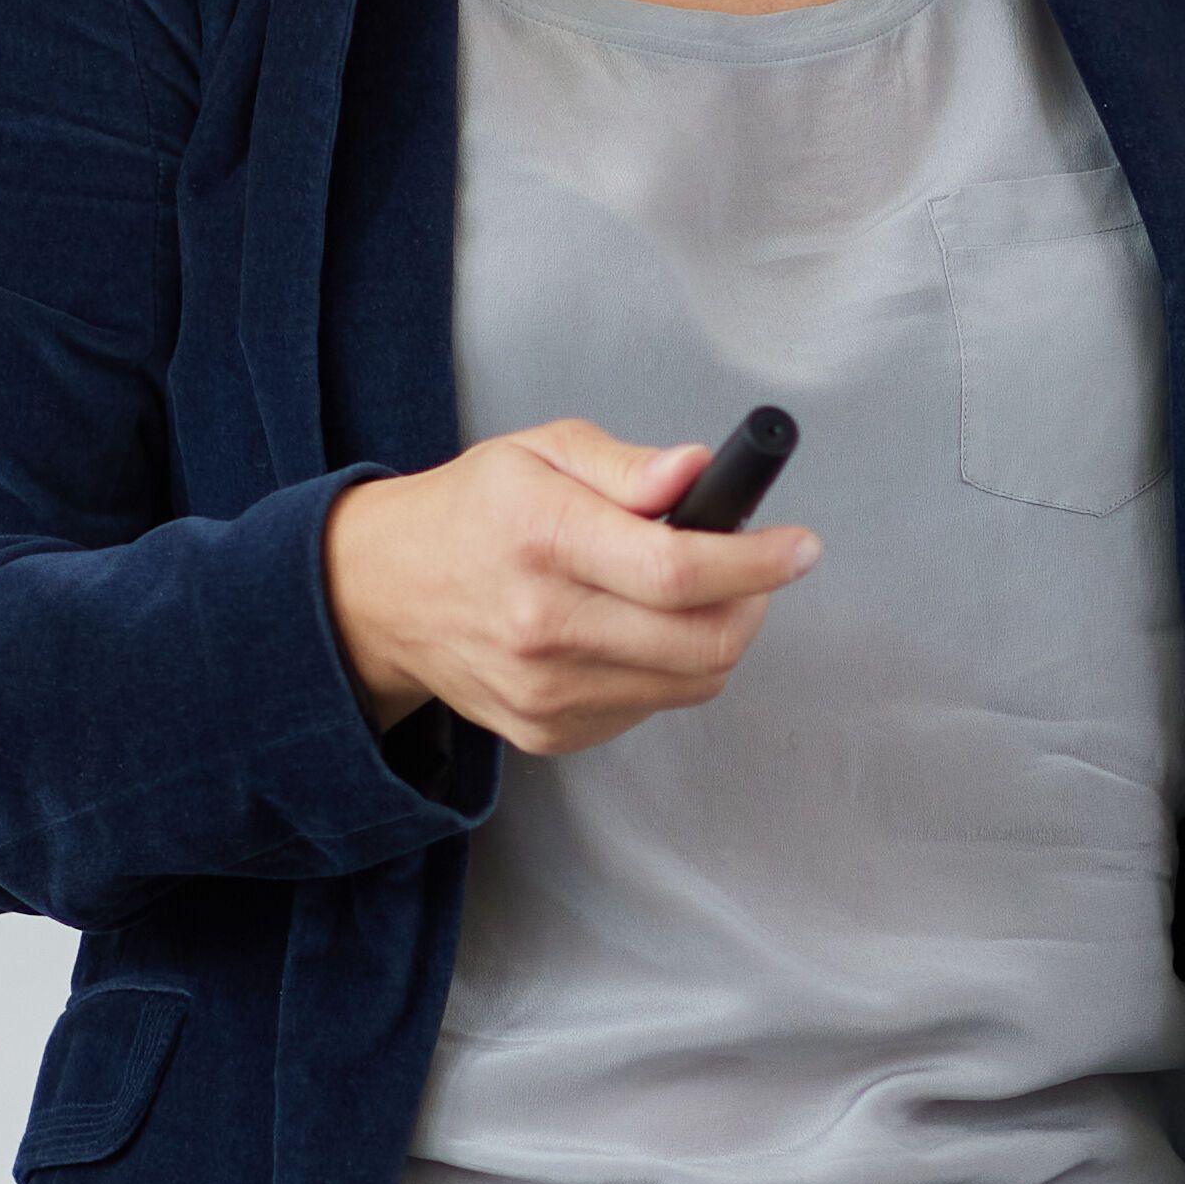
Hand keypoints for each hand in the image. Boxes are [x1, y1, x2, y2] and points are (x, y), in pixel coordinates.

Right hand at [322, 423, 821, 759]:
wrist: (386, 594)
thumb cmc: (474, 512)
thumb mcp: (544, 451)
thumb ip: (629, 466)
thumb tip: (699, 473)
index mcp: (544, 539)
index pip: (676, 570)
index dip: (757, 562)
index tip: (799, 547)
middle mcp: (542, 625)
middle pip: (700, 641)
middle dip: (753, 603)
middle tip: (753, 568)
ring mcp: (543, 690)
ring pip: (690, 682)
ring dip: (717, 637)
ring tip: (688, 593)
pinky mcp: (547, 732)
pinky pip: (651, 708)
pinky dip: (668, 670)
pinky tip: (634, 630)